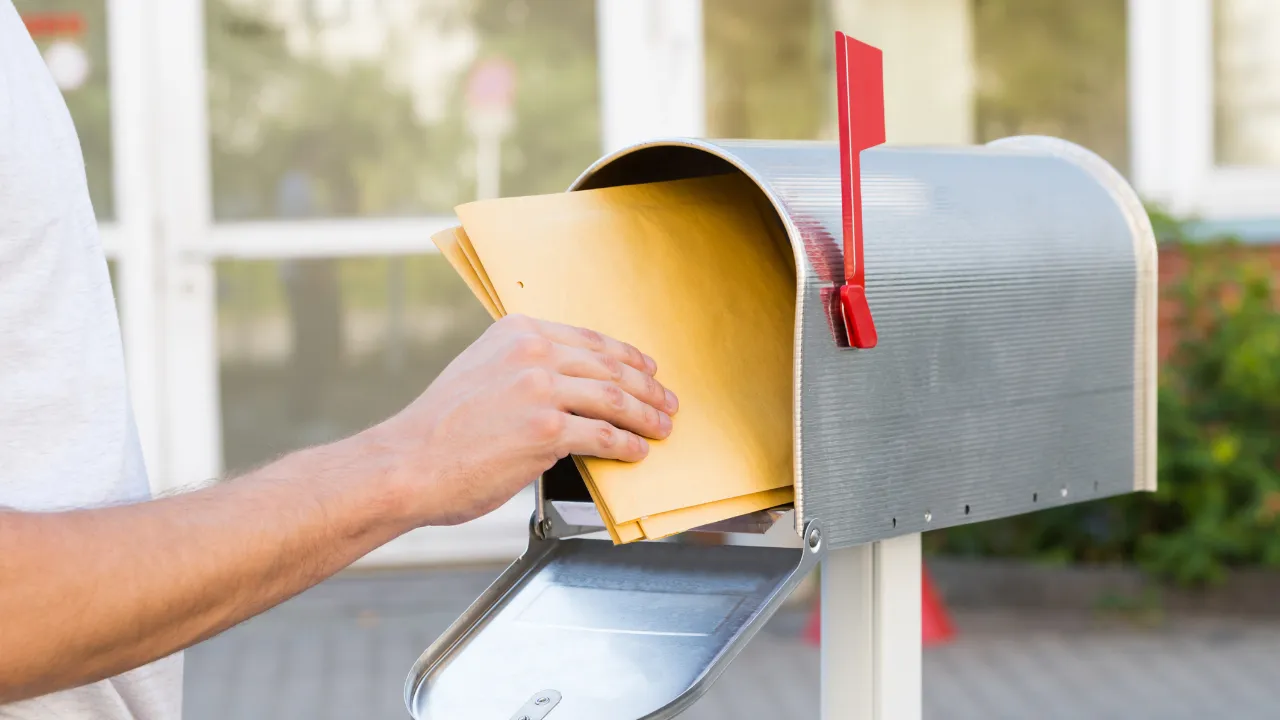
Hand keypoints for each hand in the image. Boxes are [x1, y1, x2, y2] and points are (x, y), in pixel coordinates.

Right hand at [370, 314, 678, 526]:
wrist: (407, 464)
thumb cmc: (438, 429)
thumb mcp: (479, 371)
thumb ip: (522, 368)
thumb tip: (566, 386)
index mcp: (517, 332)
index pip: (589, 340)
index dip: (627, 356)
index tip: (648, 369)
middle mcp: (532, 352)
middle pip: (609, 366)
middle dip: (646, 387)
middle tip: (667, 402)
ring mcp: (540, 390)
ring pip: (613, 399)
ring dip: (645, 415)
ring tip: (661, 427)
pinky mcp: (545, 431)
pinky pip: (602, 436)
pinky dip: (626, 445)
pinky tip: (636, 452)